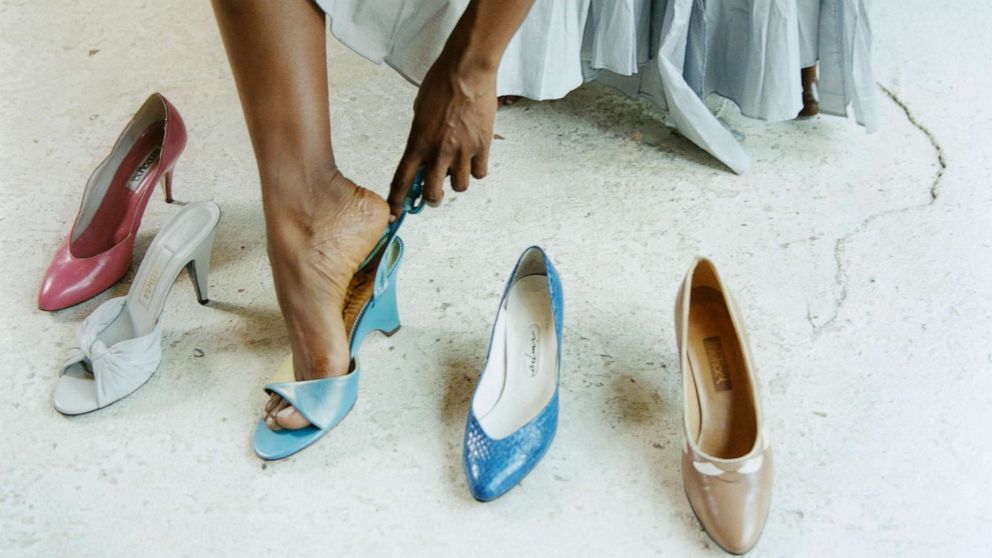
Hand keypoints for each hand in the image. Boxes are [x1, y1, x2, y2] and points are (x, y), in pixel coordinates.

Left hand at [388, 57, 496, 216]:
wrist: (467, 71)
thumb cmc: (441, 82)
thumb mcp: (420, 110)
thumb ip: (421, 135)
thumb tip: (426, 151)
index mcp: (417, 142)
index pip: (401, 181)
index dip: (396, 201)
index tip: (394, 213)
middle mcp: (438, 151)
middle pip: (432, 194)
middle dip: (432, 199)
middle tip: (434, 193)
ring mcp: (462, 151)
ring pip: (459, 187)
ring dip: (456, 182)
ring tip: (458, 168)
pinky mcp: (482, 146)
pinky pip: (479, 173)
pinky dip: (476, 170)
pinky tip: (474, 158)